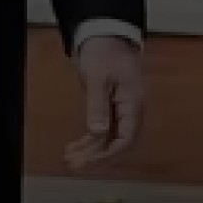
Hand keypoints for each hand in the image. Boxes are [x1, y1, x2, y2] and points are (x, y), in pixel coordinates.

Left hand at [65, 36, 143, 169]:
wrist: (107, 37)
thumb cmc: (105, 53)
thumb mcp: (97, 78)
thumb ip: (97, 105)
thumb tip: (97, 131)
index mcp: (133, 103)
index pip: (125, 138)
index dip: (108, 154)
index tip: (89, 162)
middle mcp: (131, 110)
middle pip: (118, 142)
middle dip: (97, 156)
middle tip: (75, 165)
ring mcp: (122, 110)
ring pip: (109, 138)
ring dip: (91, 150)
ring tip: (70, 159)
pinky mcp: (112, 108)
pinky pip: (104, 130)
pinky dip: (89, 140)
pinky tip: (75, 147)